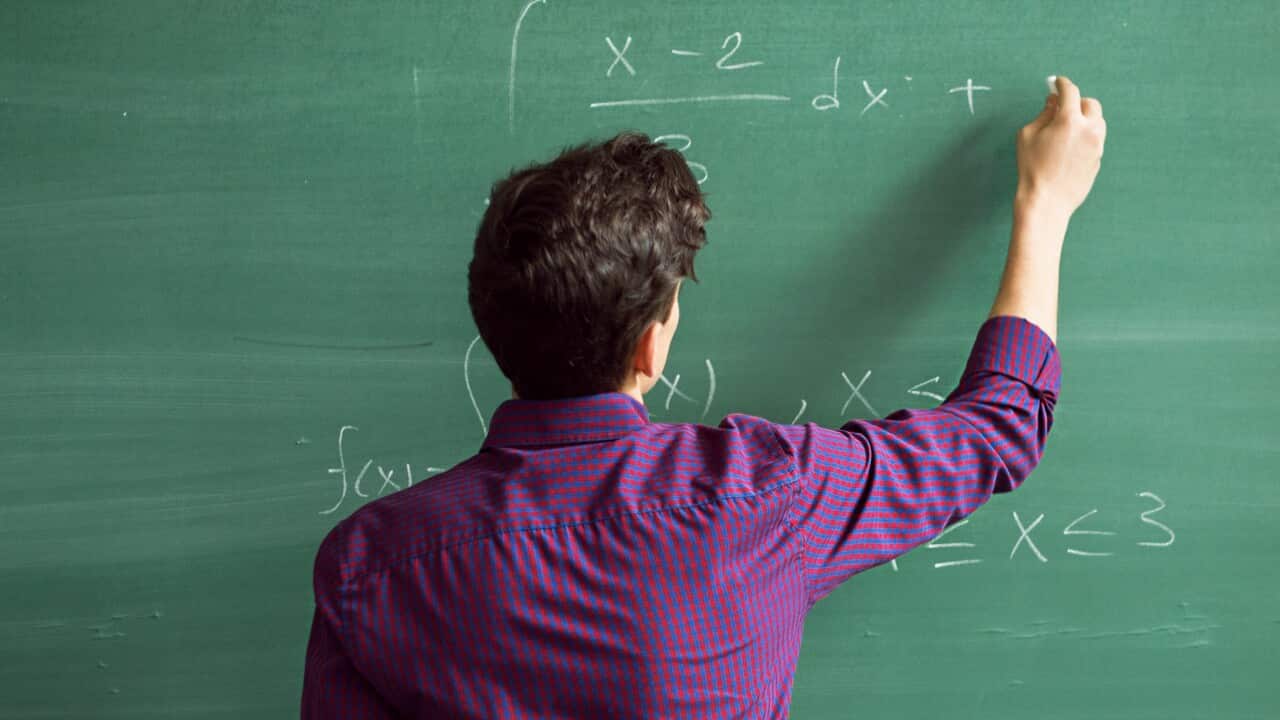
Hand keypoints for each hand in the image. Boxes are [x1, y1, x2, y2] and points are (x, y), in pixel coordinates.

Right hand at [1014, 76, 1106, 219]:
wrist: (1047, 201)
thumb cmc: (1032, 168)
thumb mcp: (1027, 136)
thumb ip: (1043, 114)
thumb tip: (1052, 103)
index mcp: (1069, 120)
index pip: (1070, 91)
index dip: (1062, 84)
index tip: (1058, 82)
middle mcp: (1089, 129)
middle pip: (1090, 104)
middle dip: (1077, 102)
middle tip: (1062, 108)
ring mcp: (1097, 145)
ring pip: (1097, 121)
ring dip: (1084, 119)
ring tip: (1067, 128)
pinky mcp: (1099, 159)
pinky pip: (1095, 140)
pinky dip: (1085, 136)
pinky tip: (1070, 147)